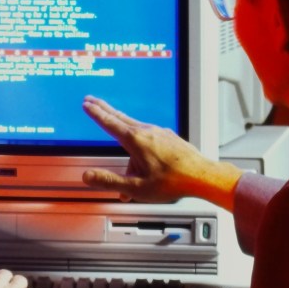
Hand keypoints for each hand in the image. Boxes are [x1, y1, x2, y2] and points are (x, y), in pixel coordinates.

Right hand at [81, 96, 241, 206]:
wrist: (201, 176)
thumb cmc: (172, 182)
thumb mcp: (136, 187)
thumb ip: (110, 181)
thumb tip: (88, 176)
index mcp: (136, 141)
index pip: (110, 123)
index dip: (96, 114)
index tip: (87, 105)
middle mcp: (147, 132)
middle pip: (120, 117)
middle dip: (105, 109)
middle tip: (93, 100)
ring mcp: (160, 133)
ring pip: (136, 130)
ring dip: (125, 137)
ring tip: (126, 163)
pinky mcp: (169, 138)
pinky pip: (149, 138)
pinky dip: (141, 144)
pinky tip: (144, 160)